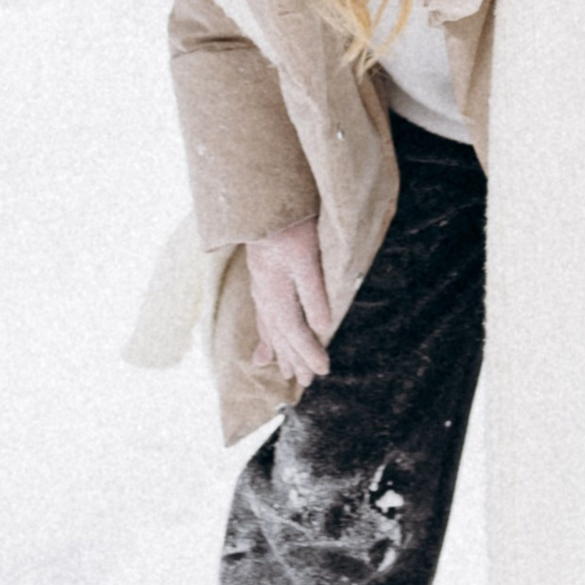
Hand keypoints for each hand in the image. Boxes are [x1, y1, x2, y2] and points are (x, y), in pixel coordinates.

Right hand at [244, 216, 331, 385]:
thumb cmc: (289, 225)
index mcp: (276, 292)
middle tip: (307, 381)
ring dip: (279, 351)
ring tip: (284, 371)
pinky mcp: (259, 276)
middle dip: (294, 359)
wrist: (261, 202)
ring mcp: (260, 286)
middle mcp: (264, 294)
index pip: (296, 331)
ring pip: (270, 327)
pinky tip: (263, 346)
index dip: (310, 351)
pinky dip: (264, 333)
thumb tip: (323, 326)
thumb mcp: (307, 257)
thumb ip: (313, 293)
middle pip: (281, 335)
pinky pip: (261, 314)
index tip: (324, 370)